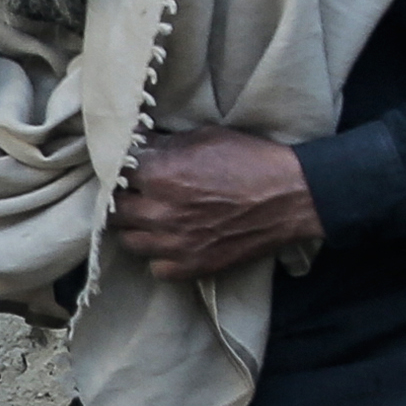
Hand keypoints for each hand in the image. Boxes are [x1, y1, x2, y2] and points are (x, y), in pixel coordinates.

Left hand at [106, 128, 320, 279]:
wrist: (290, 197)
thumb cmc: (250, 160)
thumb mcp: (204, 137)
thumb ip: (165, 145)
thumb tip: (138, 145)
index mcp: (159, 174)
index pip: (115, 173)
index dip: (120, 169)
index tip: (128, 169)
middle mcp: (159, 212)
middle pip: (116, 211)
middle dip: (123, 200)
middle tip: (136, 194)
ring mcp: (174, 244)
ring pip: (130, 241)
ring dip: (136, 229)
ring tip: (151, 218)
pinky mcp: (192, 266)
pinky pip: (156, 268)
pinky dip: (159, 257)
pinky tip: (171, 243)